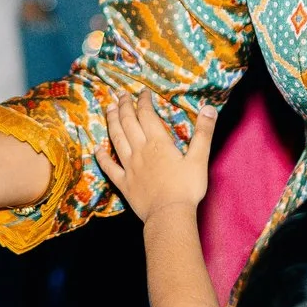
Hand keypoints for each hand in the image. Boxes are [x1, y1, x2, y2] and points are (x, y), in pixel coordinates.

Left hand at [93, 89, 217, 219]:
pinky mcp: (124, 183)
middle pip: (128, 123)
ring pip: (116, 139)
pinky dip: (102, 157)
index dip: (143, 101)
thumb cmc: (187, 188)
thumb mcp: (199, 158)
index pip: (147, 115)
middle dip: (124, 106)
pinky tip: (97, 148)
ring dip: (111, 122)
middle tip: (121, 94)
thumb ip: (203, 132)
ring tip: (108, 109)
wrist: (169, 215)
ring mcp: (129, 167)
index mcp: (158, 143)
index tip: (142, 92)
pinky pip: (109, 167)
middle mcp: (140, 151)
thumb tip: (209, 108)